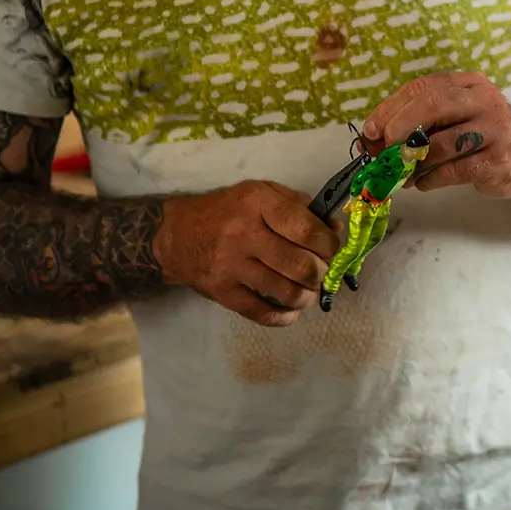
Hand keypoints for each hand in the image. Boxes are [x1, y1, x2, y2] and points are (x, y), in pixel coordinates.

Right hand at [153, 180, 338, 326]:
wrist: (175, 234)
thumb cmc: (227, 210)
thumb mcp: (261, 193)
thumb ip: (300, 207)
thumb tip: (335, 229)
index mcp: (257, 203)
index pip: (305, 229)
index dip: (328, 243)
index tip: (331, 247)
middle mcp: (244, 234)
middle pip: (300, 265)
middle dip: (321, 272)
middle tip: (320, 271)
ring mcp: (231, 266)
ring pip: (286, 292)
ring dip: (307, 296)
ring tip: (308, 290)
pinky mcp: (222, 292)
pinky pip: (261, 313)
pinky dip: (284, 316)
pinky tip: (291, 310)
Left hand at [362, 71, 510, 197]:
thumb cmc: (480, 136)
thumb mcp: (452, 119)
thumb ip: (416, 124)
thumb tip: (369, 140)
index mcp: (468, 83)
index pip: (422, 87)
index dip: (390, 108)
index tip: (370, 130)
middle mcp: (484, 100)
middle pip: (432, 104)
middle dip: (399, 128)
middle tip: (383, 149)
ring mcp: (494, 130)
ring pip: (440, 144)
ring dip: (412, 163)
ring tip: (403, 174)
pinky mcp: (497, 161)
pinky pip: (452, 171)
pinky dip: (429, 179)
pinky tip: (423, 183)